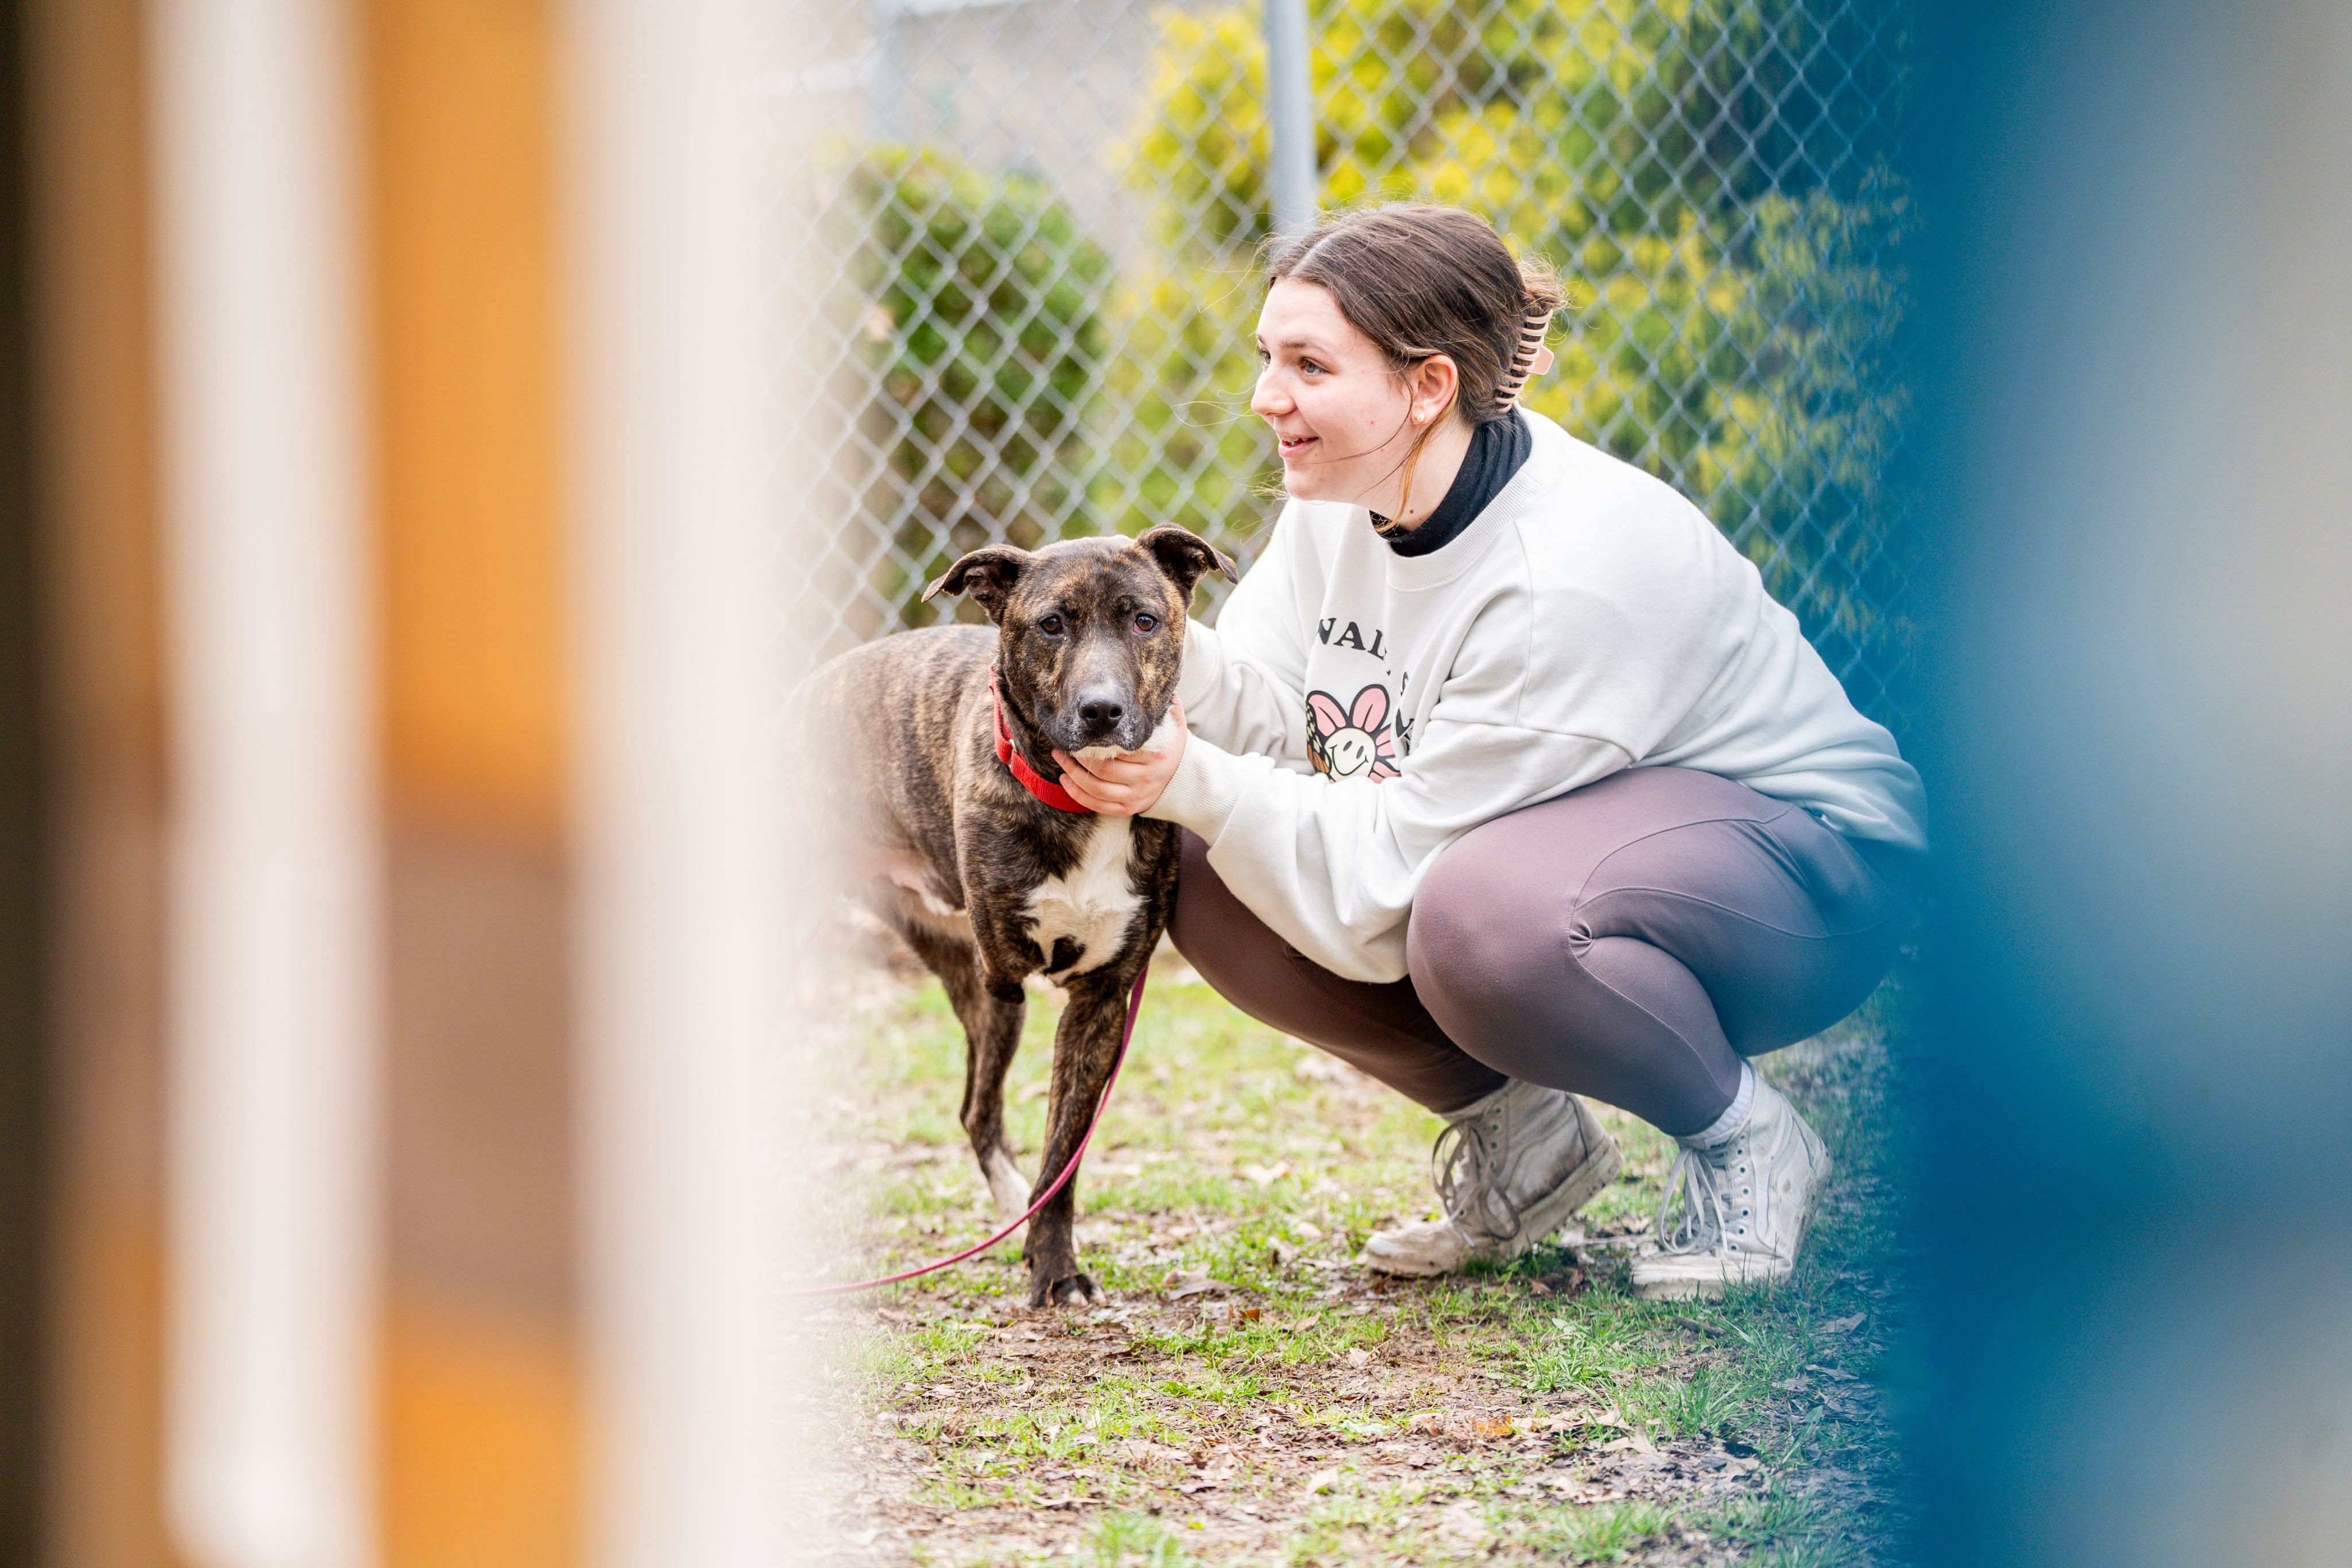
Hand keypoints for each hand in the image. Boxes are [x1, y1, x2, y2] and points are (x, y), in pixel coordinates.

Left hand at [1054, 699, 1187, 816]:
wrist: (1183, 777)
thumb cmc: (1171, 745)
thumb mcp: (1175, 724)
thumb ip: (1167, 706)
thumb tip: (1157, 684)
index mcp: (1156, 756)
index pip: (1119, 750)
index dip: (1095, 742)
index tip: (1080, 733)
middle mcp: (1146, 778)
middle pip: (1104, 770)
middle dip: (1078, 758)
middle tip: (1063, 746)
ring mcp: (1137, 796)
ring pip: (1098, 789)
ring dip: (1073, 775)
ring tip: (1060, 759)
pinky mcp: (1129, 808)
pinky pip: (1099, 806)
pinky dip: (1079, 795)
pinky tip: (1066, 781)